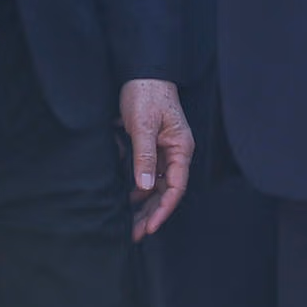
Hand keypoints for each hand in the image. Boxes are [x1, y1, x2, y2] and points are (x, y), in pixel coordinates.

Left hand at [120, 78, 192, 240]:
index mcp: (180, 148)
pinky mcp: (151, 147)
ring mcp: (163, 151)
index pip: (176, 187)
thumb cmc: (147, 94)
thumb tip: (145, 186)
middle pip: (166, 191)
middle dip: (151, 213)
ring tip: (130, 223)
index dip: (164, 210)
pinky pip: (147, 174)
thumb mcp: (143, 125)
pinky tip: (125, 199)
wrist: (142, 72)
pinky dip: (137, 188)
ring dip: (143, 204)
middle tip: (135, 233)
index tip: (150, 227)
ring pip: (155, 185)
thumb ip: (144, 155)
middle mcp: (175, 153)